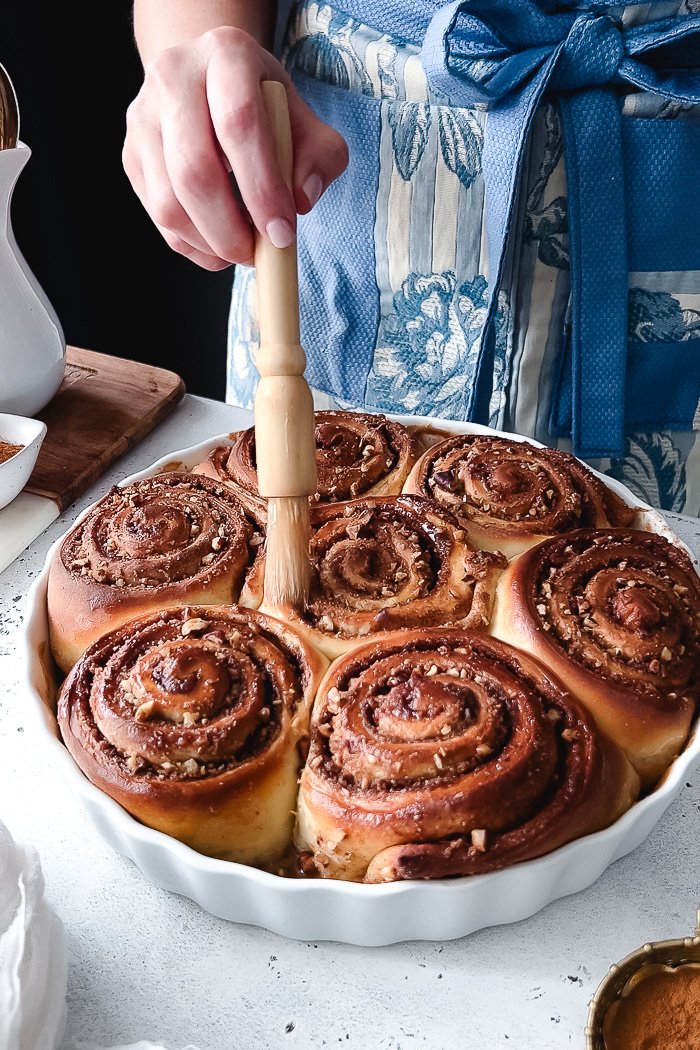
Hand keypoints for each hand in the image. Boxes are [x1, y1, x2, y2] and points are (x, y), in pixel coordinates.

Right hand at [122, 26, 348, 269]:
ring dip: (209, 243)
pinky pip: (157, 218)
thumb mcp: (307, 121)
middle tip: (258, 254)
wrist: (210, 82)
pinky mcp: (132, 155)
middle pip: (194, 170)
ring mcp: (144, 117)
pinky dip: (192, 246)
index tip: (282, 233)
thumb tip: (300, 200)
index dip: (262, 187)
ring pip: (168, 203)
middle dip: (230, 229)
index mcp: (226, 55)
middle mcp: (174, 77)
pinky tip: (219, 245)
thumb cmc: (265, 107)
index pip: (239, 123)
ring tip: (242, 249)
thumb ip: (320, 158)